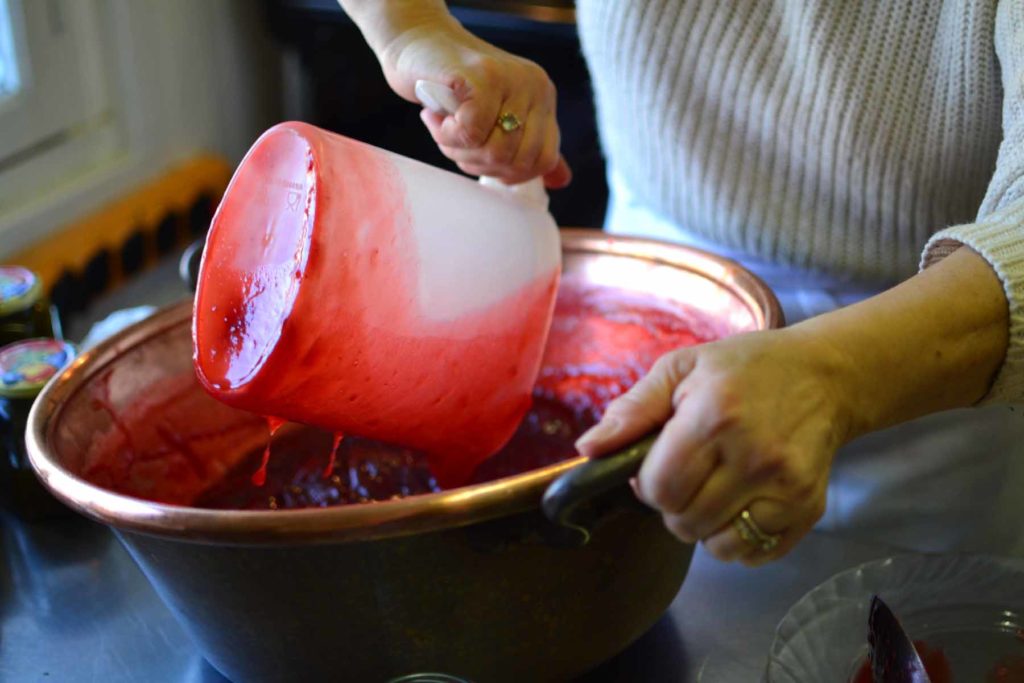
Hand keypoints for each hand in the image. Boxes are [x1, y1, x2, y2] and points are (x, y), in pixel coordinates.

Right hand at [378, 16, 571, 187]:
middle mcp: (535, 87)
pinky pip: (471, 134)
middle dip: (479, 165)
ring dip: (459, 152)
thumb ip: (526, 146)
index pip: (544, 160)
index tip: (480, 159)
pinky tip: (433, 117)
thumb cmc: (451, 88)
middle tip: (454, 142)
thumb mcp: (497, 118)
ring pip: (495, 152)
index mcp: (543, 99)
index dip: (509, 174)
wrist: (415, 43)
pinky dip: (446, 136)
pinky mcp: (483, 77)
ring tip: (443, 129)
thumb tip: (562, 181)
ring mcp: (512, 80)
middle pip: (518, 162)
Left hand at [575, 328, 852, 565]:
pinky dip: (737, 539)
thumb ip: (632, 409)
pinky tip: (740, 503)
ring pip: (717, 546)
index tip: (659, 465)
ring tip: (714, 488)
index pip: (660, 488)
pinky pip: (753, 553)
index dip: (647, 483)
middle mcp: (754, 456)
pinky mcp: (808, 508)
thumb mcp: (681, 368)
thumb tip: (587, 450)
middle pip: (683, 522)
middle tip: (689, 474)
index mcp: (715, 416)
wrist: (824, 376)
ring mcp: (786, 486)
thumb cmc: (744, 368)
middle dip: (673, 504)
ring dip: (703, 525)